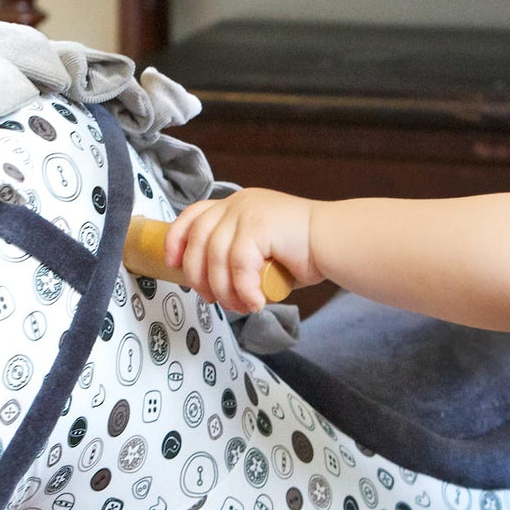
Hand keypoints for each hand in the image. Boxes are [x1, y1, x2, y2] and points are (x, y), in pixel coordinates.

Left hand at [164, 189, 321, 311]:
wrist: (337, 242)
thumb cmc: (305, 252)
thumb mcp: (261, 250)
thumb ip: (236, 257)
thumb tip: (212, 284)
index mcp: (236, 205)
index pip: (194, 216)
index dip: (176, 240)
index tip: (171, 264)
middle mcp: (238, 203)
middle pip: (198, 240)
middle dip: (198, 275)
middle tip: (212, 299)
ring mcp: (248, 211)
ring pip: (216, 257)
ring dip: (223, 290)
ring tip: (239, 306)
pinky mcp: (259, 225)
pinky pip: (238, 265)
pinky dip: (243, 290)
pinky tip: (255, 303)